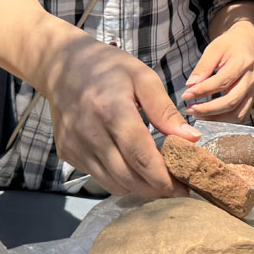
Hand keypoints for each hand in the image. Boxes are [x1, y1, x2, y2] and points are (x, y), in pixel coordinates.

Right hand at [43, 31, 199, 196]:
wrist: (63, 66)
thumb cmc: (108, 68)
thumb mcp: (143, 78)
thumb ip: (165, 110)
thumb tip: (191, 139)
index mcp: (112, 111)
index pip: (141, 157)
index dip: (164, 178)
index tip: (185, 188)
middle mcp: (90, 133)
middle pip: (129, 177)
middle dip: (156, 187)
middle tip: (177, 186)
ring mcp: (75, 146)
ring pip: (113, 183)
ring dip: (139, 186)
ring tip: (157, 177)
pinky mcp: (67, 153)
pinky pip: (99, 177)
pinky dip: (119, 179)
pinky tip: (132, 166)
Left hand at [184, 27, 253, 122]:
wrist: (245, 44)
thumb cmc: (228, 46)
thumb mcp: (213, 49)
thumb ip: (203, 67)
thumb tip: (190, 86)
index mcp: (242, 63)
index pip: (221, 82)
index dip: (202, 91)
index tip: (185, 95)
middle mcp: (250, 79)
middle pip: (231, 102)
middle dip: (208, 109)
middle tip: (189, 109)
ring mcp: (253, 91)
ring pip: (237, 114)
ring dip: (216, 118)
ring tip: (197, 114)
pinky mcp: (251, 98)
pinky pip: (241, 116)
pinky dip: (225, 121)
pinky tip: (209, 117)